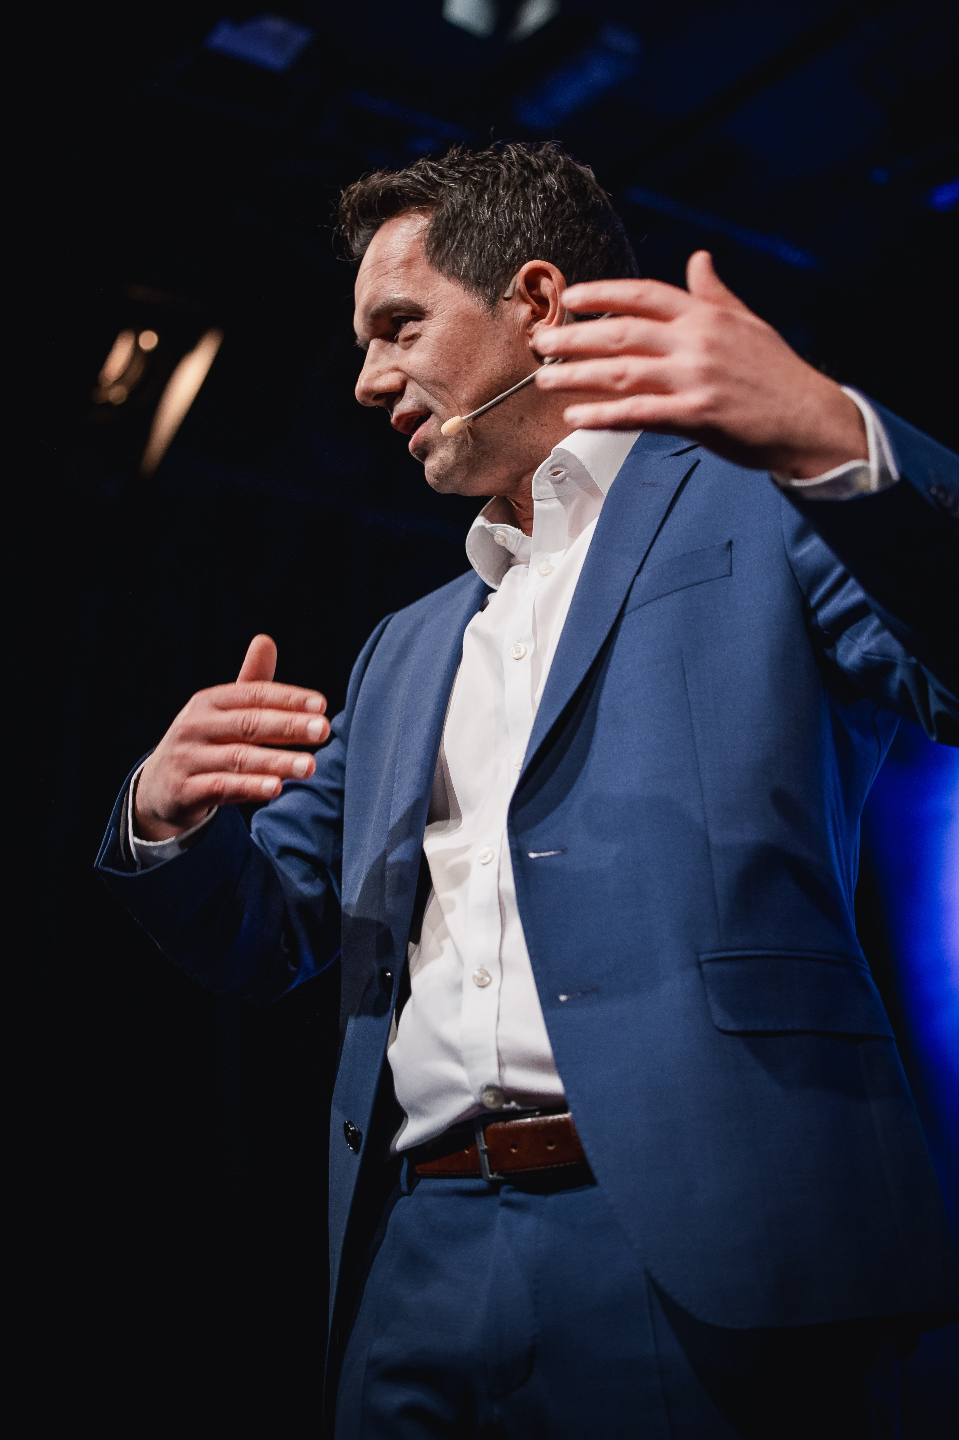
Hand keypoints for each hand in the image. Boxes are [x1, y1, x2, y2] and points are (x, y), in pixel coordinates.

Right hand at [134, 635, 329, 840]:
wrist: (160, 789)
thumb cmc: (205, 744)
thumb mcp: (222, 713)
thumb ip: (250, 683)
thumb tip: (266, 640)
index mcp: (208, 702)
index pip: (253, 694)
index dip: (288, 698)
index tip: (321, 705)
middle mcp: (195, 726)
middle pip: (248, 723)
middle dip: (288, 726)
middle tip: (324, 730)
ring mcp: (187, 758)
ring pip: (238, 758)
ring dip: (276, 761)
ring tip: (310, 766)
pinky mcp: (184, 790)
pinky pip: (221, 788)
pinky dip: (249, 788)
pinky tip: (276, 788)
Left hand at [534, 251, 866, 478]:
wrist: (811, 419)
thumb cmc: (779, 375)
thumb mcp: (749, 323)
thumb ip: (715, 294)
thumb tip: (699, 260)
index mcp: (706, 315)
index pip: (644, 295)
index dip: (603, 293)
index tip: (570, 299)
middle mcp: (696, 341)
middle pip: (622, 332)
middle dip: (575, 337)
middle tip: (542, 343)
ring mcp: (694, 378)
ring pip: (621, 371)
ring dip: (577, 375)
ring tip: (545, 379)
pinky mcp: (696, 415)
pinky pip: (638, 413)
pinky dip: (603, 415)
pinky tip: (577, 417)